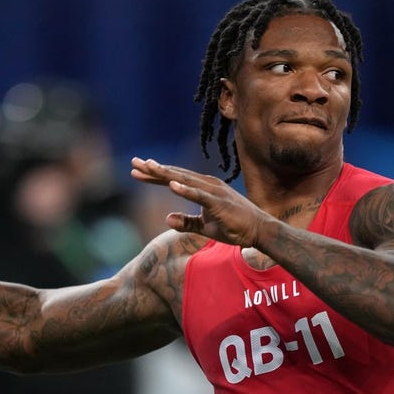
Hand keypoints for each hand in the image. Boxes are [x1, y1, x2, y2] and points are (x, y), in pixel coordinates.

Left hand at [130, 157, 268, 246]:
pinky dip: (185, 190)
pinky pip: (199, 195)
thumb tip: (167, 219)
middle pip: (175, 175)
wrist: (258, 231)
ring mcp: (213, 191)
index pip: (174, 179)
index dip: (155, 176)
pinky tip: (171, 185)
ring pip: (185, 180)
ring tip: (149, 167)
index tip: (136, 171)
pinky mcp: (219, 202)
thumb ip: (187, 222)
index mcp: (203, 188)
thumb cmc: (234, 227)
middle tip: (134, 162)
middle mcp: (207, 184)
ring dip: (166, 174)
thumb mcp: (205, 227)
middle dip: (154, 169)